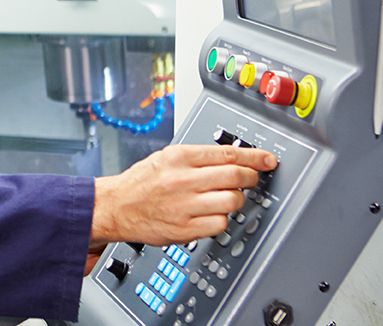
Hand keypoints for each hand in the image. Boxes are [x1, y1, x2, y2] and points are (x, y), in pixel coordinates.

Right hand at [88, 144, 276, 252]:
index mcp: (179, 157)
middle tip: (250, 180)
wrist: (115, 207)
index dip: (254, 157)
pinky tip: (211, 215)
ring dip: (235, 201)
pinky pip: (220, 224)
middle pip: (235, 176)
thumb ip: (197, 158)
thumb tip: (232, 159)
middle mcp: (182, 180)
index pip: (228, 154)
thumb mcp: (166, 158)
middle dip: (250, 178)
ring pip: (232, 201)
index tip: (267, 160)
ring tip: (225, 199)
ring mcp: (184, 205)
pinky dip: (221, 220)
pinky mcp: (184, 229)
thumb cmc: (140, 183)